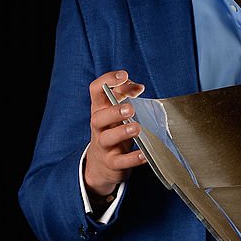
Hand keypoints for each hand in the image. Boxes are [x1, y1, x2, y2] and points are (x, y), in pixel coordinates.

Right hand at [83, 70, 146, 197]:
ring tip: (137, 128)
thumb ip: (126, 95)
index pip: (96, 90)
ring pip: (107, 138)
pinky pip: (121, 162)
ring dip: (122, 132)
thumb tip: (137, 86)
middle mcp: (99, 127)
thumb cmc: (113, 131)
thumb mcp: (116, 112)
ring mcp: (104, 146)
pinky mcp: (112, 163)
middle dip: (114, 111)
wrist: (102, 164)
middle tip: (130, 108)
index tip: (123, 75)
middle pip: (98, 117)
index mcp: (100, 110)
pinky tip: (144, 154)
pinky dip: (132, 158)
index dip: (107, 80)